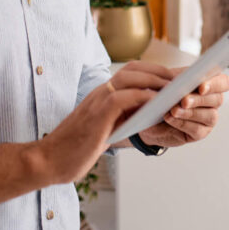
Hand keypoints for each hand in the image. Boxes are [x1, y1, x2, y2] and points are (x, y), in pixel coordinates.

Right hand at [38, 62, 172, 183]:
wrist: (49, 160)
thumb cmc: (76, 149)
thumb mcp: (104, 129)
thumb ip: (122, 118)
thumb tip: (148, 113)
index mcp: (101, 94)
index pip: (131, 72)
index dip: (153, 72)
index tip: (172, 80)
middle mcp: (99, 92)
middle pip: (134, 68)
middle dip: (160, 72)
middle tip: (180, 82)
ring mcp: (97, 100)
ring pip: (130, 77)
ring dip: (155, 81)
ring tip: (174, 91)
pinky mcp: (97, 114)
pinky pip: (123, 97)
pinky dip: (142, 97)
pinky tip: (156, 103)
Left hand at [137, 69, 228, 147]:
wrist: (151, 114)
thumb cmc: (163, 93)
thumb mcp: (168, 81)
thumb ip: (175, 80)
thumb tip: (173, 84)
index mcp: (210, 83)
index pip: (223, 82)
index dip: (215, 84)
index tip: (201, 87)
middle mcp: (213, 101)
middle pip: (217, 99)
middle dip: (199, 99)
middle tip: (184, 100)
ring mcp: (209, 118)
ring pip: (209, 115)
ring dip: (190, 113)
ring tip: (174, 110)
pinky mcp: (200, 132)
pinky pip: (196, 129)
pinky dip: (182, 123)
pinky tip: (170, 118)